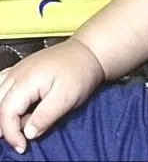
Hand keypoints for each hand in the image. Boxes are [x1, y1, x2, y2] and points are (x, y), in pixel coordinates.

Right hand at [0, 38, 103, 153]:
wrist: (88, 51)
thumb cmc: (79, 72)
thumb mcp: (66, 98)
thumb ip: (45, 116)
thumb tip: (28, 133)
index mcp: (26, 80)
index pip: (6, 112)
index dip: (11, 134)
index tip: (23, 147)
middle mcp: (17, 73)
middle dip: (4, 126)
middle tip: (20, 140)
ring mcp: (18, 69)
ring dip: (2, 112)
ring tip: (15, 126)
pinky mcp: (22, 69)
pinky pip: (2, 84)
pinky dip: (2, 99)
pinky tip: (13, 108)